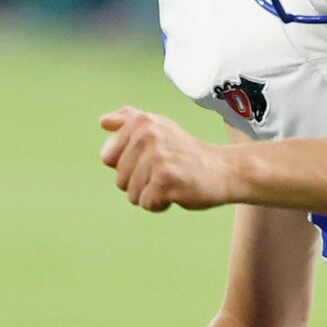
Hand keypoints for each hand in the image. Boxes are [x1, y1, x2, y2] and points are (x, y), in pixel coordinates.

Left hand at [99, 108, 233, 211]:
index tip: (152, 159)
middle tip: (166, 172)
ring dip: (150, 195)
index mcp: (141, 122)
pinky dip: (160, 205)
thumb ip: (130, 121)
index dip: (127, 166)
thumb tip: (102, 122)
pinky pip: (146, 203)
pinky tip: (177, 192)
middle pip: (119, 179)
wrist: (224, 170)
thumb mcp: (160, 128)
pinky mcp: (166, 179)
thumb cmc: (187, 153)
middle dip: (140, 183)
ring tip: (172, 182)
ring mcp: (157, 157)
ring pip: (131, 194)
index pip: (107, 158)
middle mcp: (147, 135)